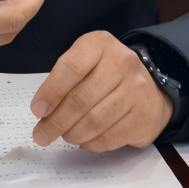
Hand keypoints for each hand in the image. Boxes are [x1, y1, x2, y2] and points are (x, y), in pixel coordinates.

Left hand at [30, 31, 173, 152]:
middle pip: (82, 99)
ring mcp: (137, 91)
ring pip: (95, 121)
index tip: (37, 110)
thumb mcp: (86, 61)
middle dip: (57, 121)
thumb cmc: (107, 73)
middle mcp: (123, 63)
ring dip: (73, 134)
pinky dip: (91, 143)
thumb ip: (64, 79)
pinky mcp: (145, 118)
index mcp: (101, 44)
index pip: (72, 67)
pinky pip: (110, 138)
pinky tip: (84, 140)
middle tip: (41, 134)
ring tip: (64, 136)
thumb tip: (42, 111)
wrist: (151, 86)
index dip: (51, 91)